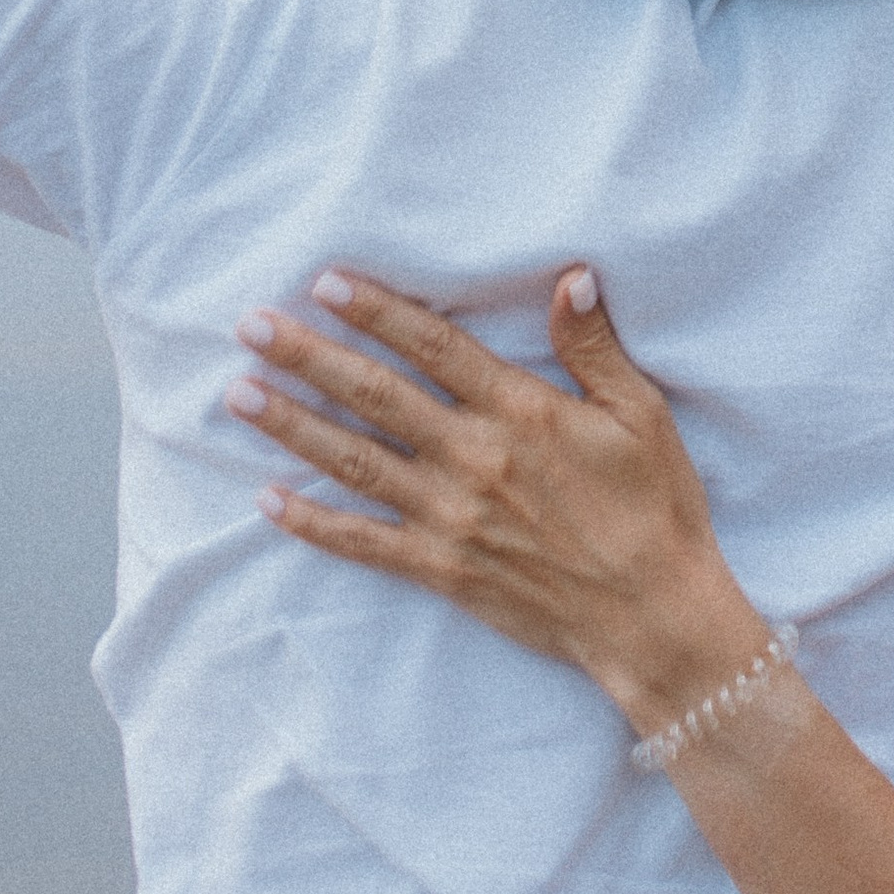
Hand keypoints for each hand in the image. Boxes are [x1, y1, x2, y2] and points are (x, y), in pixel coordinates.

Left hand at [229, 269, 769, 742]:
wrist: (650, 615)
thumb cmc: (654, 507)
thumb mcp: (641, 413)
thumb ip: (594, 347)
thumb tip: (570, 278)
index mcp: (522, 413)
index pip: (435, 348)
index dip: (379, 312)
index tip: (327, 283)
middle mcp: (474, 459)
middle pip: (376, 396)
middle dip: (308, 357)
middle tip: (251, 325)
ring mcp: (450, 517)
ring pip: (354, 462)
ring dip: (291, 426)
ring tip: (238, 393)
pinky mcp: (440, 568)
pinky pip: (363, 542)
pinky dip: (312, 523)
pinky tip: (267, 500)